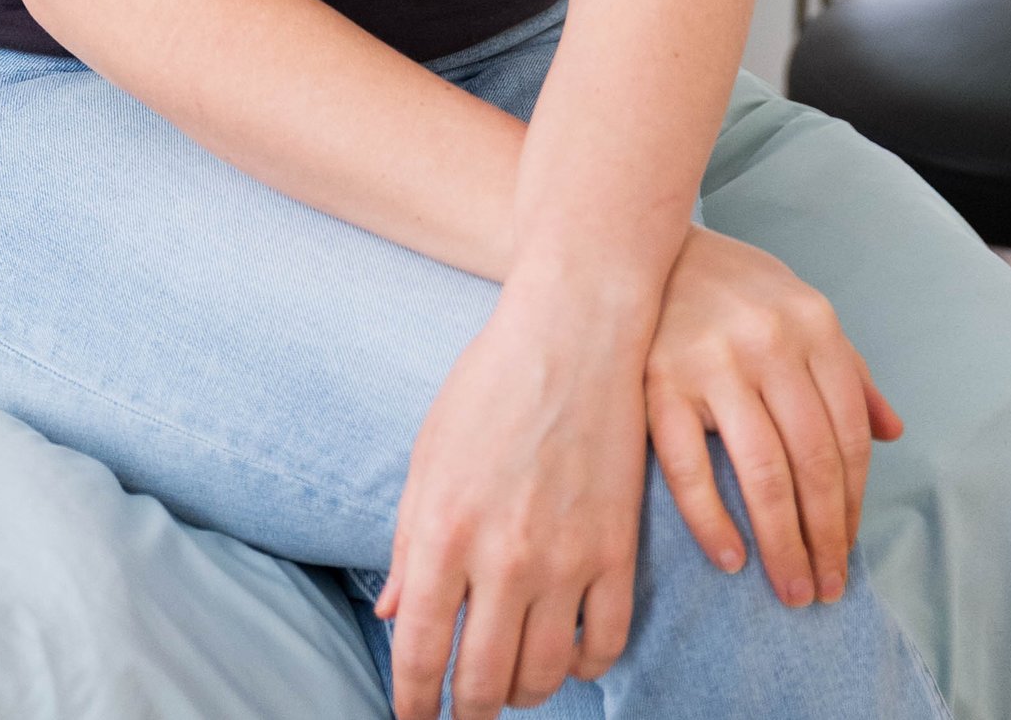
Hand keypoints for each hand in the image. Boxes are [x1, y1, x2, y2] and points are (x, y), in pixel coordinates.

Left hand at [376, 278, 650, 717]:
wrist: (574, 329)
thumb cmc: (490, 384)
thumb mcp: (430, 455)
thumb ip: (411, 542)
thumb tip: (393, 617)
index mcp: (445, 530)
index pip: (421, 654)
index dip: (413, 703)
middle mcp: (503, 556)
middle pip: (483, 682)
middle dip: (467, 711)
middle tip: (463, 710)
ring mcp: (566, 557)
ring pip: (546, 675)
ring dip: (524, 691)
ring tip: (512, 680)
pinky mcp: (617, 549)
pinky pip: (606, 643)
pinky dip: (588, 666)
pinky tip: (570, 654)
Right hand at [642, 227, 901, 610]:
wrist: (643, 243)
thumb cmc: (731, 287)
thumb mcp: (801, 309)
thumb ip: (847, 369)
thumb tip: (893, 431)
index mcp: (813, 323)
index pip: (849, 434)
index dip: (853, 503)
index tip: (847, 550)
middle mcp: (770, 341)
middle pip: (813, 460)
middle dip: (825, 537)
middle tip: (826, 590)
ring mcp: (712, 361)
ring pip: (764, 473)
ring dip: (783, 544)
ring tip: (792, 588)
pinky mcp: (657, 380)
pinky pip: (690, 468)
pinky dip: (712, 521)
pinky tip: (731, 559)